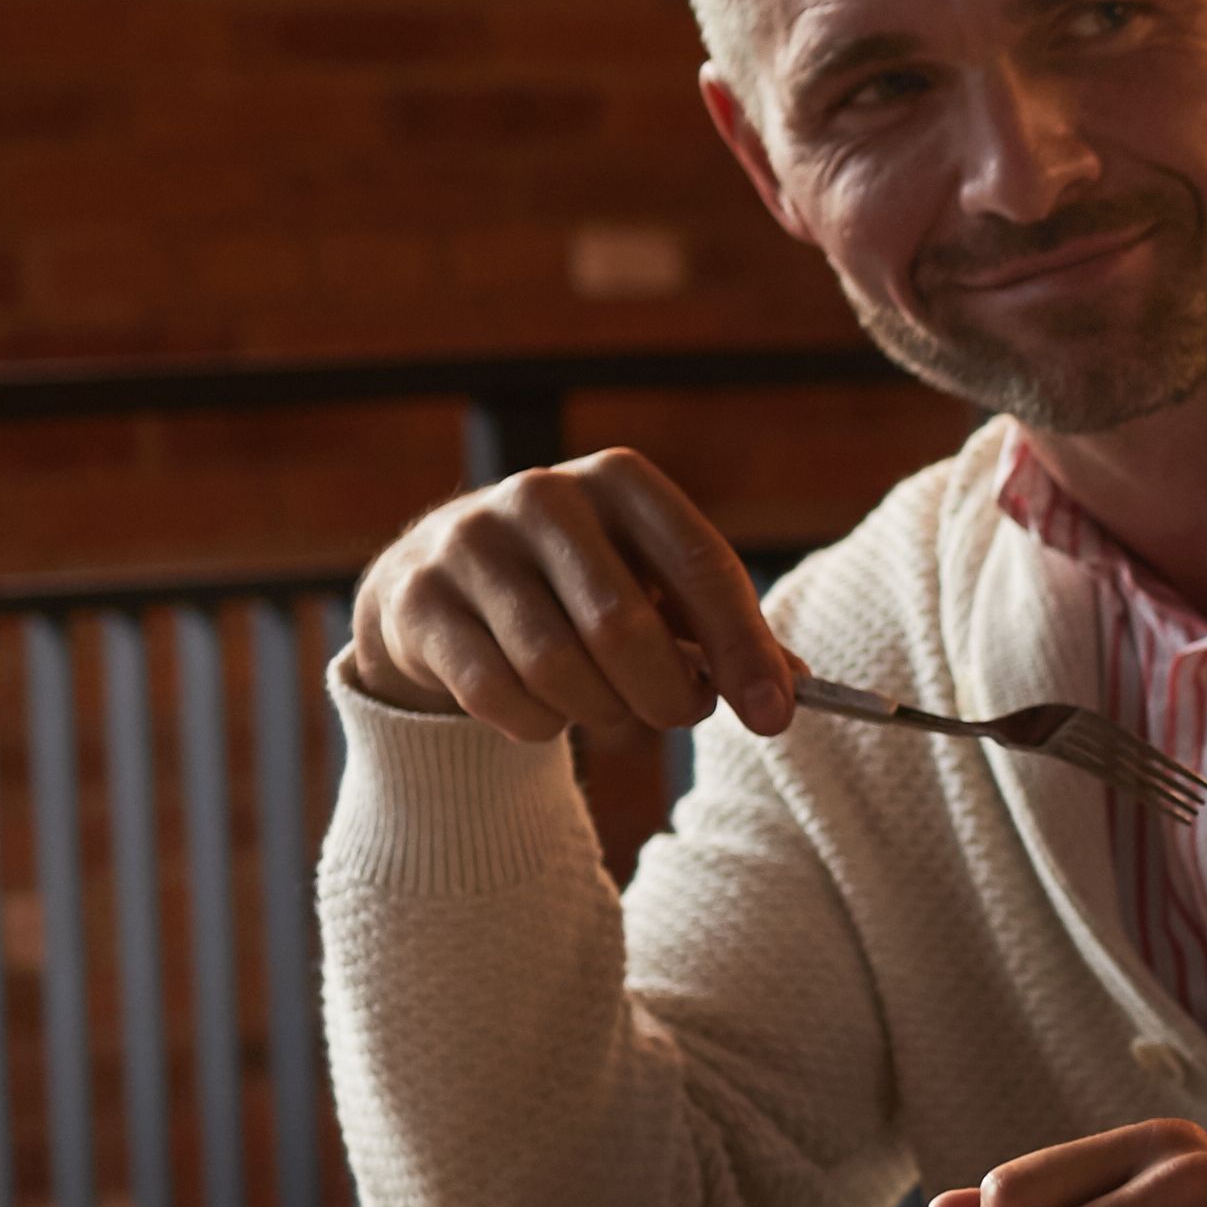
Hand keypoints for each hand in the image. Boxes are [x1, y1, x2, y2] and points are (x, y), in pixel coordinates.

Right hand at [346, 449, 798, 742]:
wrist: (441, 585)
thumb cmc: (579, 590)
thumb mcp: (657, 589)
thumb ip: (723, 634)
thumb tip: (789, 692)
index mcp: (621, 482)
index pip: (701, 565)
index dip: (743, 649)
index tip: (775, 717)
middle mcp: (543, 496)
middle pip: (623, 628)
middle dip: (665, 696)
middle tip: (676, 716)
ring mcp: (470, 543)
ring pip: (556, 668)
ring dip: (600, 713)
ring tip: (609, 709)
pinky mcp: (418, 599)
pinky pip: (495, 694)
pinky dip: (537, 724)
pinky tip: (545, 710)